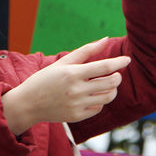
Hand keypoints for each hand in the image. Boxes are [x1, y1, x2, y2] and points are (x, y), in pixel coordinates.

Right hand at [2, 38, 129, 134]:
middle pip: (110, 82)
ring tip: (108, 84)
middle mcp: (76, 90)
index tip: (127, 60)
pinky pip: (99, 108)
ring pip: (108, 96)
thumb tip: (106, 39)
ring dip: (113, 89)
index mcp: (72, 73)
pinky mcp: (77, 116)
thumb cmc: (46, 79)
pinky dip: (101, 101)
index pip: (103, 67)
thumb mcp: (63, 63)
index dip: (118, 62)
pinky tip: (94, 96)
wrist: (28, 104)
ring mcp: (77, 105)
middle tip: (115, 74)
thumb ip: (86, 51)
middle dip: (117, 76)